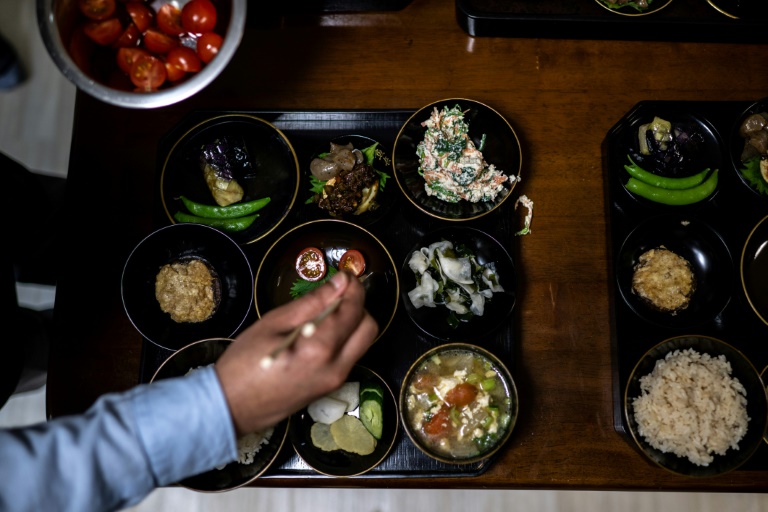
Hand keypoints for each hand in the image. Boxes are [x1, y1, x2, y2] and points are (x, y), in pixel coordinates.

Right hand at [215, 270, 377, 435]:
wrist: (232, 407)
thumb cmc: (244, 362)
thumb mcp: (274, 323)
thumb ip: (312, 302)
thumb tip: (340, 282)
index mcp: (321, 347)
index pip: (355, 309)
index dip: (354, 287)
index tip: (345, 275)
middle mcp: (337, 366)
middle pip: (369, 327)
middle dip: (358, 306)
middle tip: (336, 294)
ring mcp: (337, 380)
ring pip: (362, 342)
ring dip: (352, 323)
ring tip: (324, 313)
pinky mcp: (331, 387)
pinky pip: (350, 356)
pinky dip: (344, 339)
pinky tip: (319, 333)